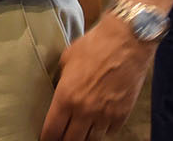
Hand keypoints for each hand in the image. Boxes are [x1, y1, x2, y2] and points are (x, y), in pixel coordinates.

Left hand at [40, 14, 155, 140]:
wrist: (127, 41)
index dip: (47, 137)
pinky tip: (100, 122)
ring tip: (80, 131)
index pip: (52, 130)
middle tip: (62, 136)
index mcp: (66, 96)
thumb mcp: (67, 59)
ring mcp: (105, 114)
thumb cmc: (95, 45)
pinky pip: (110, 132)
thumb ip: (61, 79)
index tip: (46, 138)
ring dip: (85, 136)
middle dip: (64, 140)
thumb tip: (58, 88)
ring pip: (91, 139)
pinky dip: (104, 129)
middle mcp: (85, 110)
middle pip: (71, 140)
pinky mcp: (122, 114)